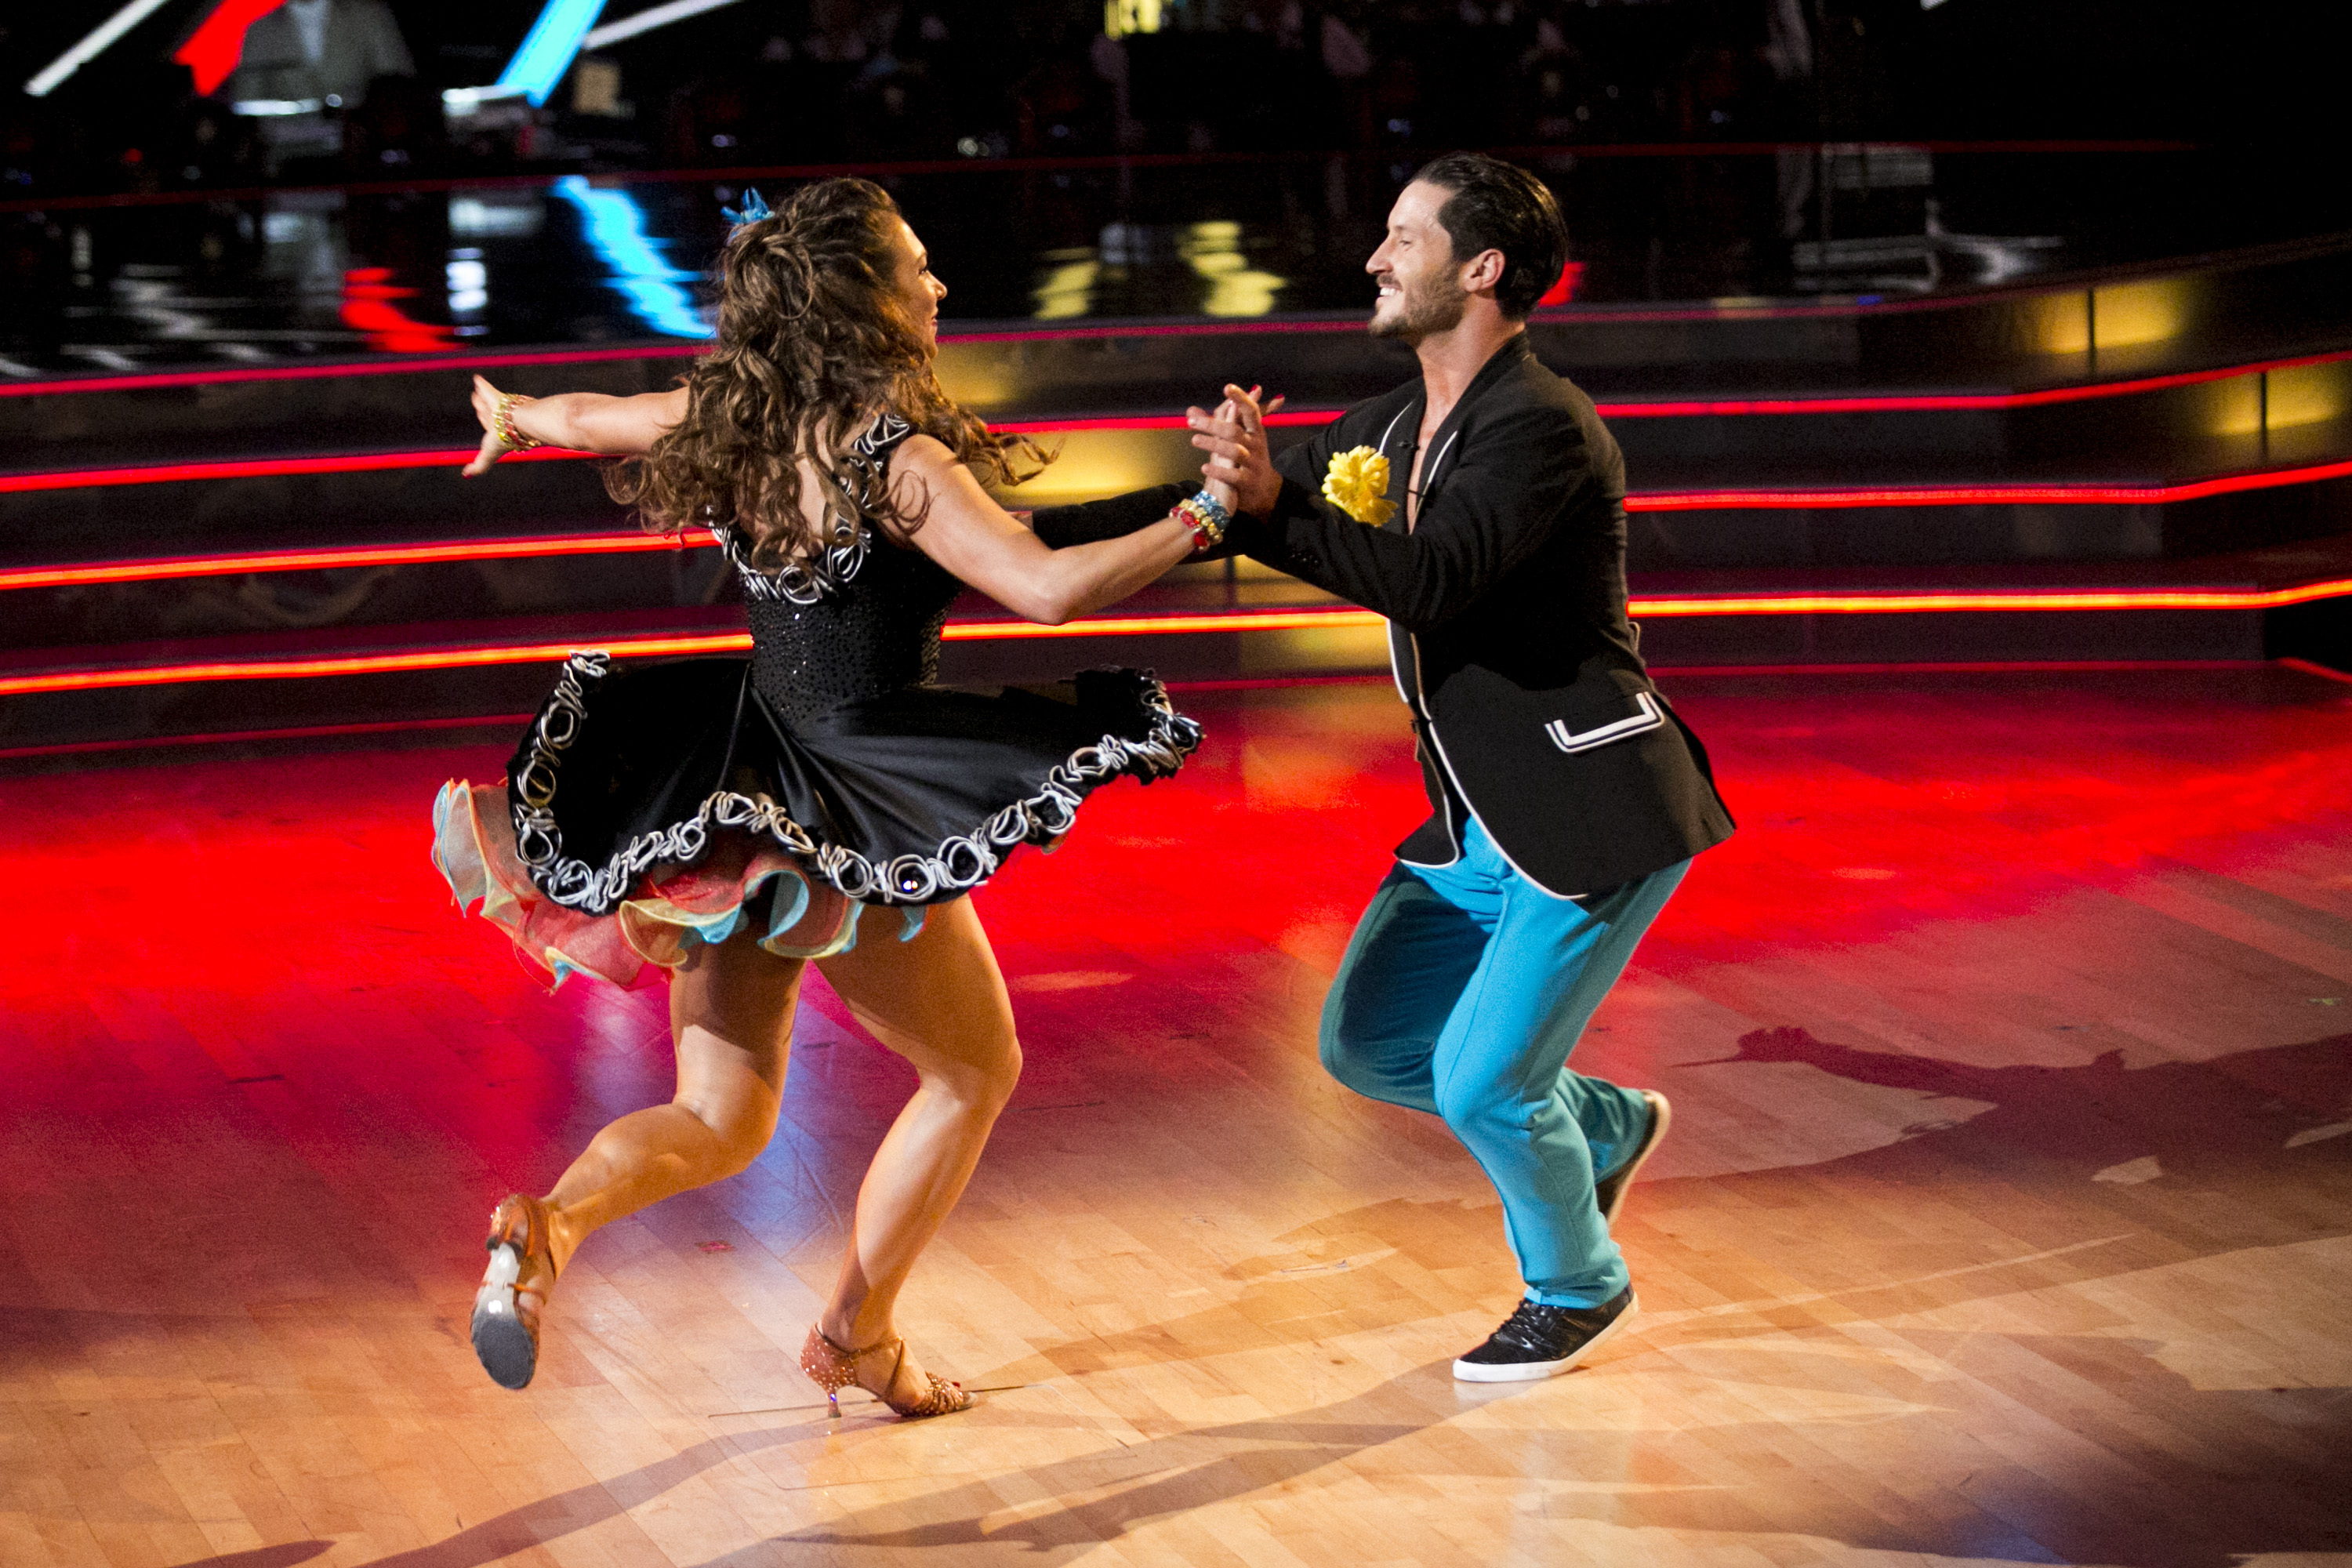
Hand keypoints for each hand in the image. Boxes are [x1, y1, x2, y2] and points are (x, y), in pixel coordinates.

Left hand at [463, 374, 531, 476]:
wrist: (517, 426)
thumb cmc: (503, 442)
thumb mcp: (488, 457)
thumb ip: (478, 466)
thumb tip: (465, 475)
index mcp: (499, 433)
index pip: (489, 425)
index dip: (484, 421)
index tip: (480, 416)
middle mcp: (499, 420)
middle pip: (487, 412)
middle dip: (481, 407)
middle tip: (475, 399)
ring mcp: (499, 407)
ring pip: (486, 401)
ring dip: (480, 395)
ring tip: (475, 390)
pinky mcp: (497, 395)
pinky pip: (486, 387)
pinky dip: (481, 384)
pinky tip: (476, 378)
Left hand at [1186, 383, 1283, 517]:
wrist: (1264, 491)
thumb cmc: (1247, 459)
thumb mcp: (1238, 440)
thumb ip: (1216, 424)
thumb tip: (1191, 409)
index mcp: (1255, 432)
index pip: (1251, 411)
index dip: (1241, 398)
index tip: (1227, 387)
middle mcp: (1256, 445)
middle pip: (1234, 431)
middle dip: (1213, 425)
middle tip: (1191, 421)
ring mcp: (1253, 464)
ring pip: (1234, 451)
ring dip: (1213, 444)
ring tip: (1194, 440)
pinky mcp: (1248, 482)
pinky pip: (1233, 475)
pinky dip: (1218, 470)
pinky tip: (1204, 466)